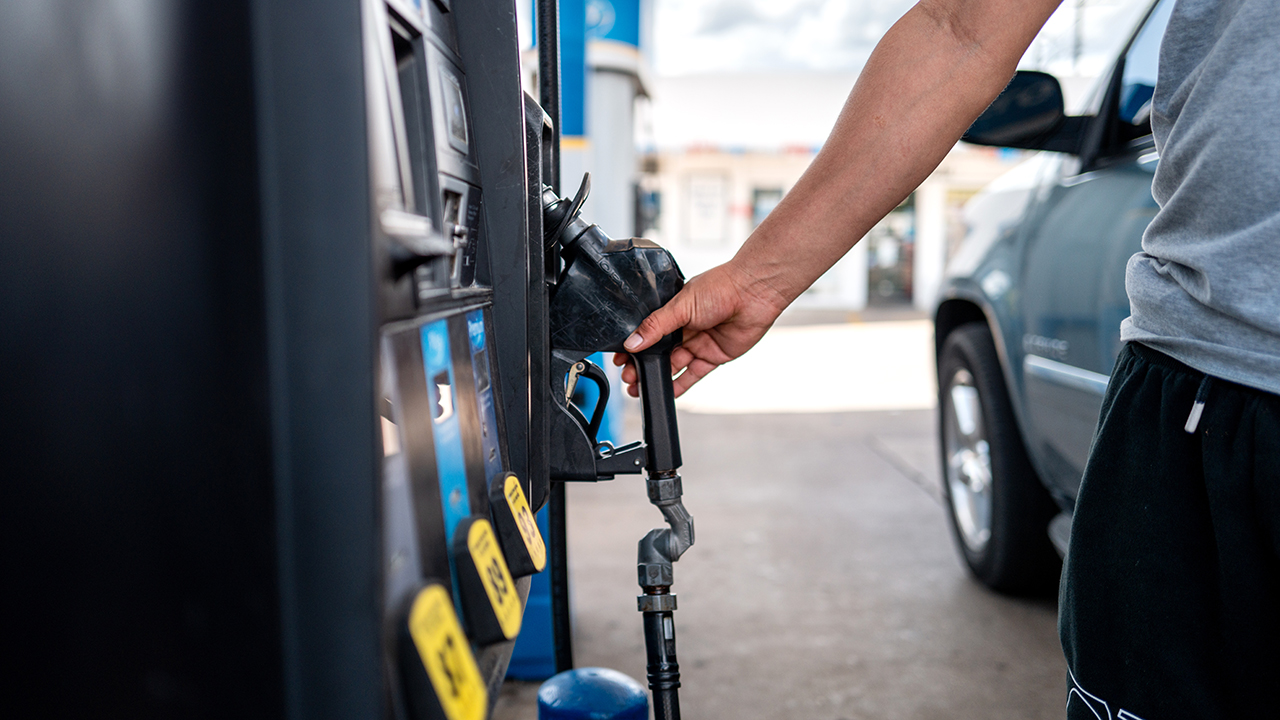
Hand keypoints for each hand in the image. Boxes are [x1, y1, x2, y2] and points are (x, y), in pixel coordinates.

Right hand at [613, 261, 788, 397]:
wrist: (753, 293)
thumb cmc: (721, 287)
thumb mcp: (681, 306)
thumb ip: (656, 326)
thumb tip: (632, 341)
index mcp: (675, 311)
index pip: (649, 332)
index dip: (636, 346)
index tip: (621, 358)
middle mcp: (686, 327)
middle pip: (660, 352)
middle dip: (643, 365)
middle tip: (629, 377)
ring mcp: (700, 342)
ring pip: (674, 365)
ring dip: (658, 376)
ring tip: (640, 387)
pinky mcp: (714, 356)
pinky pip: (694, 374)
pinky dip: (681, 384)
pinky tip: (667, 392)